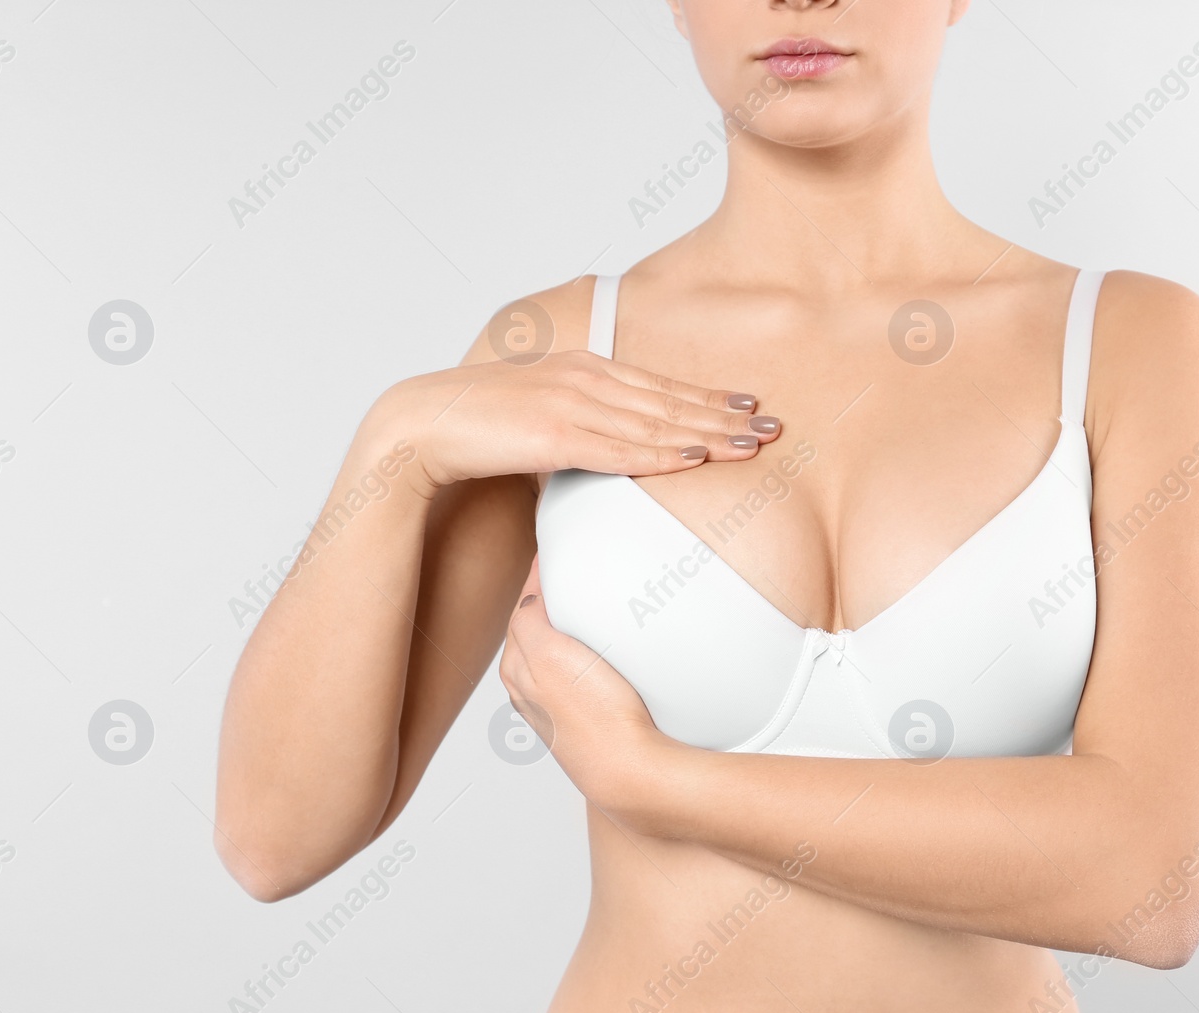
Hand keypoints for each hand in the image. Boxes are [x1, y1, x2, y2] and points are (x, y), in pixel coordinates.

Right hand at [374, 350, 781, 492]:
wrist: (423, 425)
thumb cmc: (480, 425)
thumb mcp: (541, 416)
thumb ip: (581, 425)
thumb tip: (609, 447)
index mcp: (584, 367)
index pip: (661, 384)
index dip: (709, 396)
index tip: (751, 404)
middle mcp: (586, 378)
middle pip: (671, 401)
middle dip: (726, 415)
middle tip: (774, 426)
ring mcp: (573, 405)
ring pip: (656, 425)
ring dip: (709, 436)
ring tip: (752, 445)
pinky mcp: (556, 436)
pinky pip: (622, 450)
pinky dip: (664, 455)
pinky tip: (697, 460)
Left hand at [498, 555, 680, 819]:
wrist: (629, 770)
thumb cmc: (595, 718)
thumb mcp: (549, 654)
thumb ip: (530, 621)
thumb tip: (527, 596)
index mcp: (516, 668)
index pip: (521, 610)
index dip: (535, 580)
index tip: (551, 555)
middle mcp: (528, 690)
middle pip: (532, 631)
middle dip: (544, 602)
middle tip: (567, 573)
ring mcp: (555, 706)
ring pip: (552, 654)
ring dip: (562, 629)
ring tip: (582, 605)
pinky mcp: (582, 717)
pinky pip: (574, 674)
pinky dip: (580, 654)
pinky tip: (598, 652)